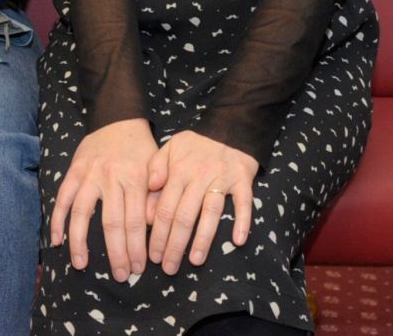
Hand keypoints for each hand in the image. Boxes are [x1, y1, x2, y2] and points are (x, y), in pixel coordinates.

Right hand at [49, 118, 156, 283]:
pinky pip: (63, 199)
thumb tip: (156, 229)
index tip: (140, 267)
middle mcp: (113, 177)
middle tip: (120, 275)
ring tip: (82, 265)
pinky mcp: (74, 171)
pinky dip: (57, 220)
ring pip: (82, 213)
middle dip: (116, 253)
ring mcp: (91, 174)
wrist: (118, 118)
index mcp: (137, 178)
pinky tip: (56, 241)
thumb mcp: (157, 168)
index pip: (137, 220)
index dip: (138, 247)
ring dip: (80, 242)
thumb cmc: (141, 149)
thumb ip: (156, 196)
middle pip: (112, 222)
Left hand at [145, 130, 256, 274]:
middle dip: (174, 245)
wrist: (230, 124)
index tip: (153, 256)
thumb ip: (156, 167)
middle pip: (184, 215)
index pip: (164, 208)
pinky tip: (237, 240)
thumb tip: (149, 189)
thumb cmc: (197, 143)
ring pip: (210, 213)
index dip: (157, 234)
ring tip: (195, 261)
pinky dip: (242, 221)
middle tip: (168, 268)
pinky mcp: (242, 179)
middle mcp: (199, 176)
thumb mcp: (171, 147)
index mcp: (178, 171)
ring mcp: (221, 178)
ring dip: (203, 239)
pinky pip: (243, 202)